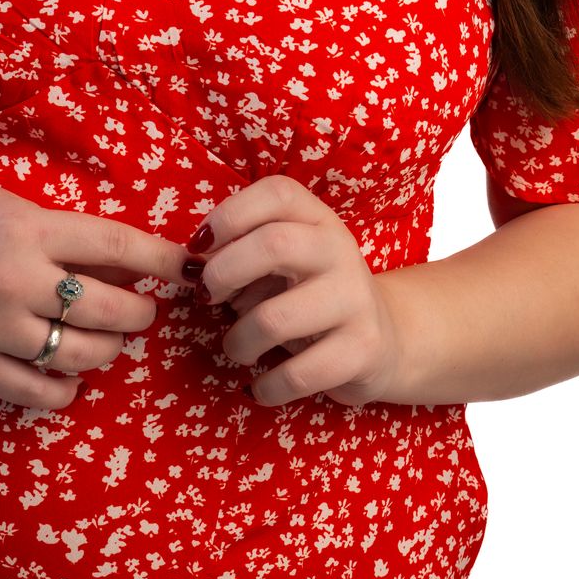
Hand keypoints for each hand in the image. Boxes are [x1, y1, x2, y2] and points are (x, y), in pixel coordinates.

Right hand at [0, 176, 187, 411]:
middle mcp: (15, 279)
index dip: (160, 261)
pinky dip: (63, 391)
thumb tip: (124, 262)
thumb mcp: (7, 205)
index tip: (186, 270)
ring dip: (107, 353)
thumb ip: (59, 233)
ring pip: (79, 355)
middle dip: (139, 315)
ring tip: (108, 343)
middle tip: (142, 314)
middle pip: (107, 310)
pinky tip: (72, 381)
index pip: (116, 246)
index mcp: (28, 229)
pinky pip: (33, 390)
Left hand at [191, 175, 406, 407]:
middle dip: (222, 274)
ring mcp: (355, 299)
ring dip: (239, 341)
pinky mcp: (362, 349)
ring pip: (275, 319)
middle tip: (208, 297)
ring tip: (238, 348)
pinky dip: (266, 386)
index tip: (199, 247)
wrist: (385, 340)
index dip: (230, 215)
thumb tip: (193, 268)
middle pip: (273, 245)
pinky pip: (296, 374)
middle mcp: (340, 250)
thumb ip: (242, 255)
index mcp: (318, 219)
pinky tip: (260, 386)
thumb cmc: (311, 296)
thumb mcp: (284, 264)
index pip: (277, 192)